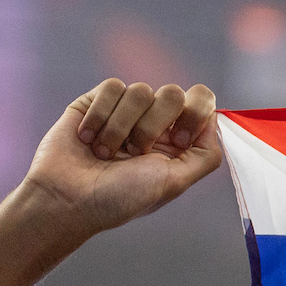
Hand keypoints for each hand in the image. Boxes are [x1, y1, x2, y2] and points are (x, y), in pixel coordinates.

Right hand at [17, 80, 222, 237]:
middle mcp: (154, 123)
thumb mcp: (175, 182)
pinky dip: (100, 116)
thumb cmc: (122, 197)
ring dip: (122, 128)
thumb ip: (204, 154)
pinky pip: (111, 88)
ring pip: (140, 91)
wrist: (69, 197)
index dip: (194, 114)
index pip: (202, 101)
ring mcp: (125, 110)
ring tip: (106, 154)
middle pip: (173, 93)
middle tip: (136, 153)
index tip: (176, 140)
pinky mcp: (95, 101)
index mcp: (178, 142)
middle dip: (153, 126)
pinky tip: (88, 139)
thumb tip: (216, 118)